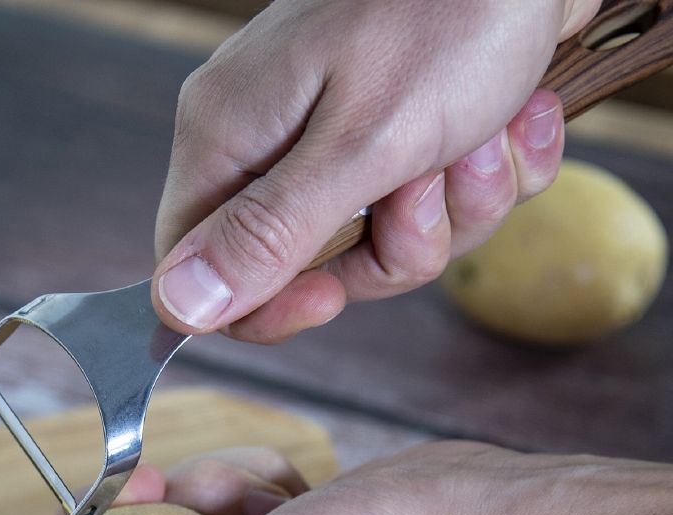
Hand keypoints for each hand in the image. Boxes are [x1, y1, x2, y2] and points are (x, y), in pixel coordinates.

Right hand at [151, 0, 601, 341]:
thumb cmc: (451, 11)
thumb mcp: (359, 144)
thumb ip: (268, 234)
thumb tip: (178, 308)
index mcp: (230, 138)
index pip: (201, 273)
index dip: (264, 308)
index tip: (331, 298)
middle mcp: (270, 141)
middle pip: (308, 268)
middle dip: (393, 247)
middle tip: (431, 183)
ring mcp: (333, 134)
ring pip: (383, 242)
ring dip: (456, 208)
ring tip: (487, 137)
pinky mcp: (394, 127)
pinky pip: (433, 204)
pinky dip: (486, 177)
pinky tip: (513, 121)